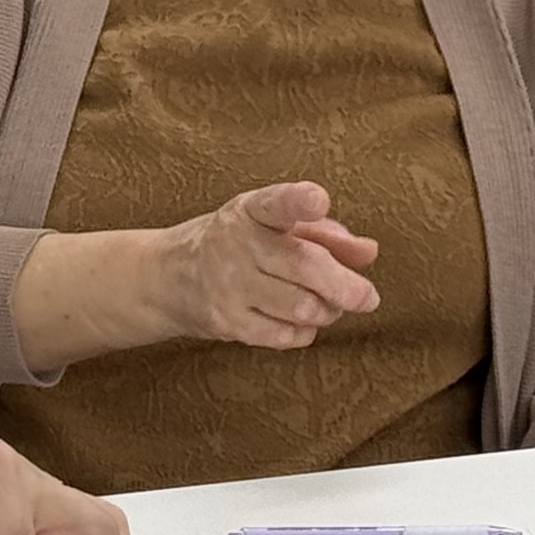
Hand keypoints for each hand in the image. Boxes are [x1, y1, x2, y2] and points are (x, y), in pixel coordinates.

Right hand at [158, 182, 379, 349]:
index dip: (298, 202)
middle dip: (345, 286)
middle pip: (303, 266)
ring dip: (326, 311)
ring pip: (301, 306)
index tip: (318, 199)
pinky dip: (304, 332)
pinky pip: (285, 335)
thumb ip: (324, 235)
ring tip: (326, 305)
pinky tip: (298, 321)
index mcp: (252, 211)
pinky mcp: (226, 322)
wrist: (166, 277)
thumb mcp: (274, 226)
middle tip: (368, 298)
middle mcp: (236, 244)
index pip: (276, 204)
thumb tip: (368, 252)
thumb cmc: (237, 244)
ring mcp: (228, 285)